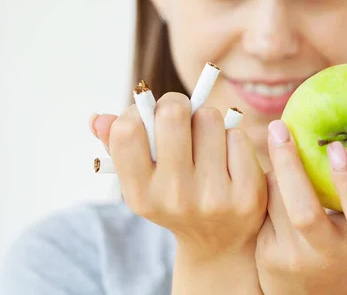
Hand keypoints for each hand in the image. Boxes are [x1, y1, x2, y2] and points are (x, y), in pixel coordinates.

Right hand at [91, 93, 266, 293]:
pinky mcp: (248, 193)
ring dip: (207, 120)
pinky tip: (228, 156)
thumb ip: (118, 146)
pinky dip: (232, 137)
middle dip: (177, 104)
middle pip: (173, 114)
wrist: (220, 242)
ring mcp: (214, 196)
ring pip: (209, 118)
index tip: (150, 115)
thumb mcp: (143, 181)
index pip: (127, 132)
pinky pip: (237, 136)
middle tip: (181, 113)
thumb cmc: (175, 196)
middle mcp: (175, 197)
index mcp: (141, 194)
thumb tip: (99, 119)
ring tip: (205, 140)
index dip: (139, 110)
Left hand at [255, 100, 346, 294]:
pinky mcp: (268, 256)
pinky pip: (261, 208)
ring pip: (277, 202)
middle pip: (305, 213)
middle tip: (279, 126)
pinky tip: (269, 170)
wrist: (320, 289)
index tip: (339, 147)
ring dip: (276, 169)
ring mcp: (294, 259)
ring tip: (279, 143)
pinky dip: (267, 183)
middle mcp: (329, 254)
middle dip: (290, 165)